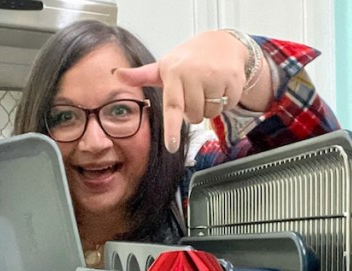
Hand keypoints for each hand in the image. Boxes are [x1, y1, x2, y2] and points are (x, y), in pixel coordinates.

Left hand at [116, 30, 248, 152]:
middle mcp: (194, 73)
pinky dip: (225, 101)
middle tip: (195, 92)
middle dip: (194, 111)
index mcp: (174, 72)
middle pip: (194, 116)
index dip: (172, 128)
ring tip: (208, 88)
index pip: (173, 106)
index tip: (172, 146)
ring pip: (211, 114)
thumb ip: (142, 75)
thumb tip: (117, 75)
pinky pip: (227, 106)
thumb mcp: (165, 66)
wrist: (222, 43)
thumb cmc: (189, 59)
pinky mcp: (233, 80)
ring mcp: (215, 76)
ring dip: (209, 107)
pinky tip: (221, 86)